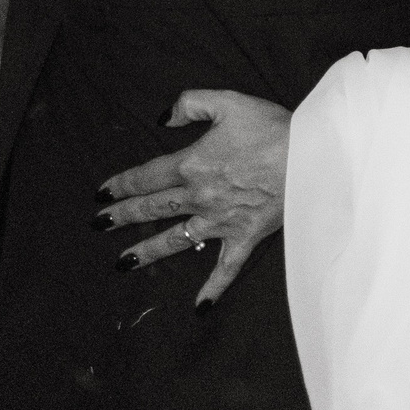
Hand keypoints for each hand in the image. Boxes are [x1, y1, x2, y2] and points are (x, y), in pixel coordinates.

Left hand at [99, 89, 290, 307]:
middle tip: (98, 225)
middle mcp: (199, 197)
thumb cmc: (271, 127)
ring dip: (148, 251)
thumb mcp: (227, 101)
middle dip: (123, 217)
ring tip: (123, 262)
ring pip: (176, 240)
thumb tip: (163, 119)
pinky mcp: (245, 237)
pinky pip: (226, 268)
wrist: (312, 156)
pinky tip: (199, 307)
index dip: (121, 185)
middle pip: (153, 208)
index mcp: (191, 164)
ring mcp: (221, 221)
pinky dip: (213, 288)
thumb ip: (190, 104)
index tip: (102, 194)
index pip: (146, 176)